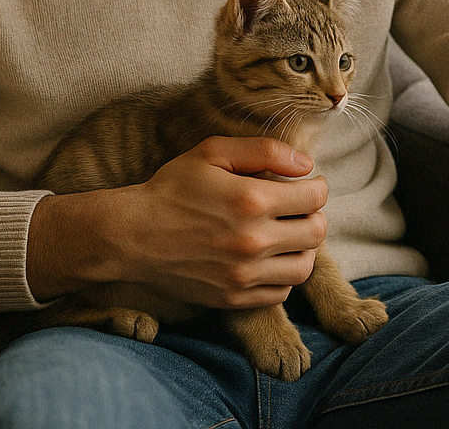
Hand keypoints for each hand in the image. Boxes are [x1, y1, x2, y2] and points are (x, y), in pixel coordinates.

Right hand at [114, 136, 329, 308]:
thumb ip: (263, 150)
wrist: (132, 235)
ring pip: (304, 267)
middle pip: (316, 233)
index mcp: (251, 199)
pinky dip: (283, 276)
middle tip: (301, 209)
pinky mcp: (234, 298)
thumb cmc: (172, 188)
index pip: (314, 197)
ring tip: (289, 235)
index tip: (308, 185)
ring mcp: (244, 274)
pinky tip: (269, 259)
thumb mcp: (212, 152)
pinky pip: (280, 293)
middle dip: (315, 216)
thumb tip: (306, 164)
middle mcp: (253, 240)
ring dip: (304, 248)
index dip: (316, 187)